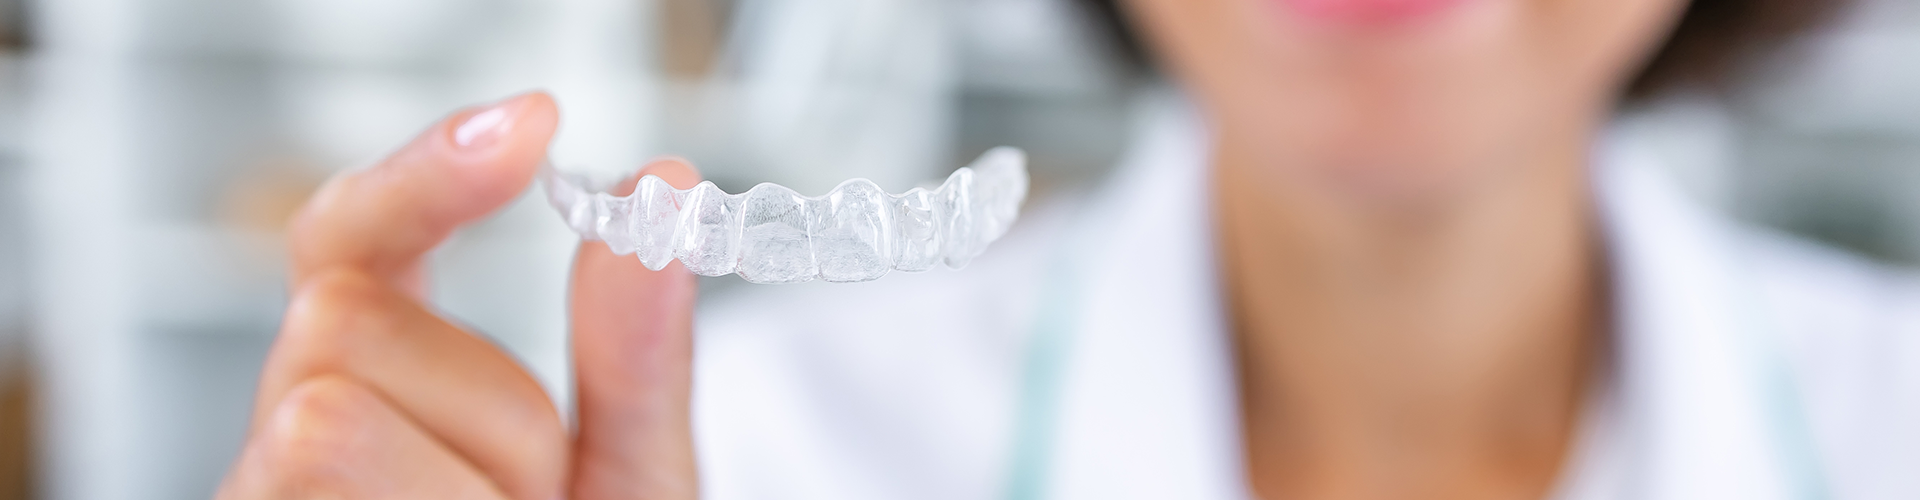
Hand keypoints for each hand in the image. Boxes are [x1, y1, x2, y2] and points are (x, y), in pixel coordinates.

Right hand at [216, 92, 703, 499]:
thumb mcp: (631, 469)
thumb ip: (638, 354)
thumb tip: (663, 189)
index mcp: (388, 393)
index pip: (352, 242)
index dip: (423, 177)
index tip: (531, 123)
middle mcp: (302, 439)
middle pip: (339, 320)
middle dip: (488, 414)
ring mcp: (265, 495)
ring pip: (325, 420)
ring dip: (465, 492)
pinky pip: (320, 488)